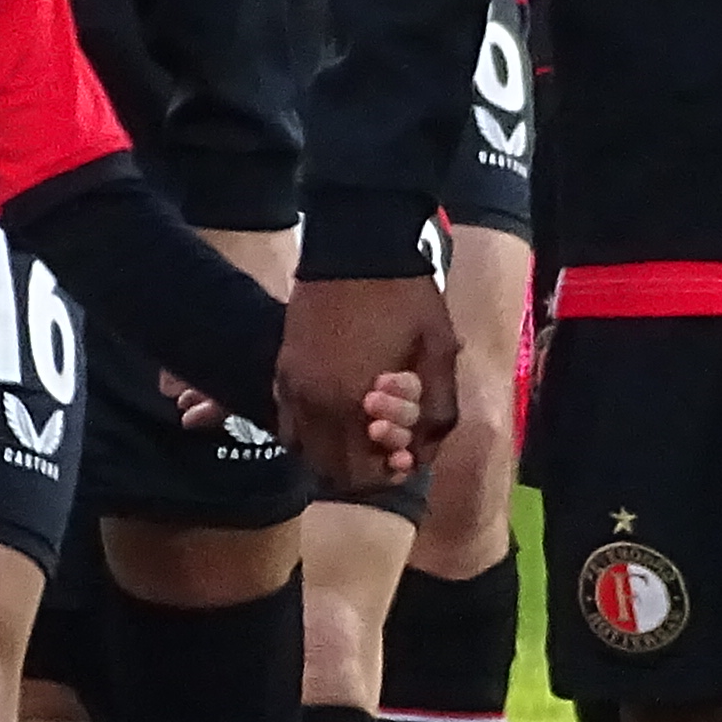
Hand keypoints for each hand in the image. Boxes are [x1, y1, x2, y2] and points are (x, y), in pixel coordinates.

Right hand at [279, 272, 459, 496]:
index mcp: (355, 405)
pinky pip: (287, 421)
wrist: (357, 244)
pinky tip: (333, 414)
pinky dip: (308, 431)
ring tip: (358, 433)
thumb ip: (438, 411)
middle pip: (330, 470)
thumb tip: (422, 451)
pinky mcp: (282, 369)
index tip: (403, 457)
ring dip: (331, 453)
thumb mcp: (440, 353)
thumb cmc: (406, 298)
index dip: (386, 476)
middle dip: (359, 469)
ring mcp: (293, 387)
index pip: (361, 476)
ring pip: (302, 451)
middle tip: (384, 446)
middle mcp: (315, 405)